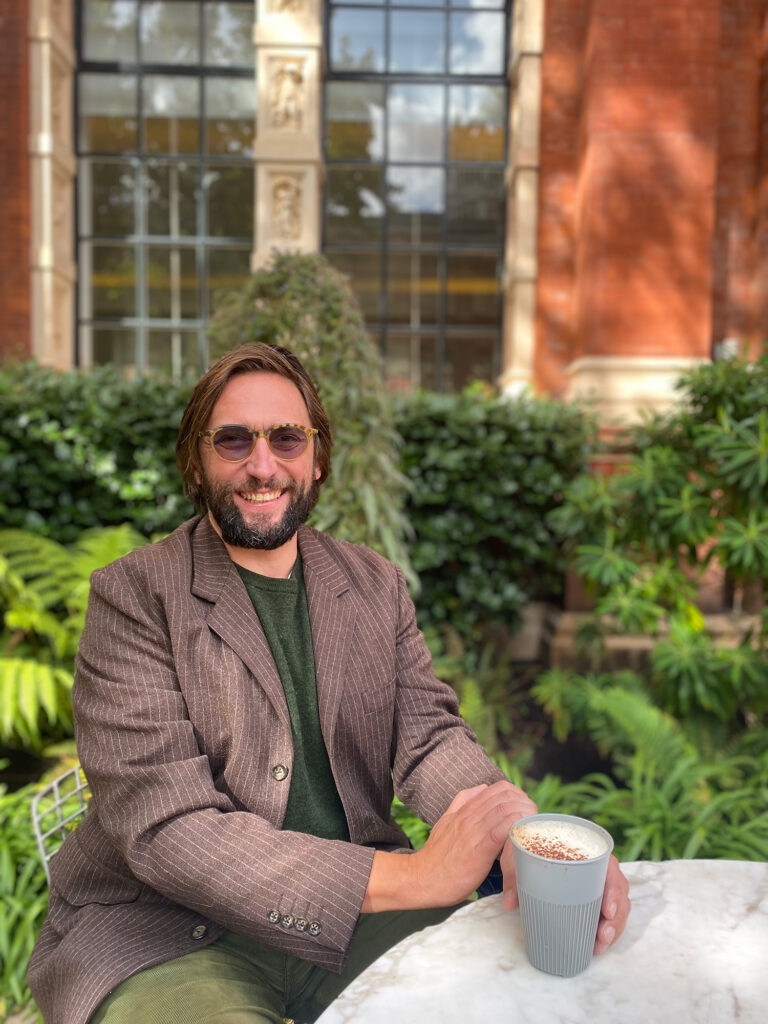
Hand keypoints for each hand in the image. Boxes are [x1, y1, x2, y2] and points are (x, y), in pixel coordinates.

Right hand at [411, 780, 536, 907]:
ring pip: (509, 810)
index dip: (518, 797)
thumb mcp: (446, 822)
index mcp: (465, 808)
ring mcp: (474, 829)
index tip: (525, 814)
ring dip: (526, 820)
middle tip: (534, 826)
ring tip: (534, 836)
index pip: (499, 789)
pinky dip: (519, 835)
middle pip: (508, 797)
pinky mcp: (479, 848)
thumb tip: (480, 788)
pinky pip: (505, 831)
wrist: (420, 879)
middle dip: (527, 808)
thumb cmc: (436, 857)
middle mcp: (470, 814)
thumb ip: (462, 803)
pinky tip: (525, 845)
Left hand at [500, 844, 629, 952]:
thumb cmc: (530, 847)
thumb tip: (509, 903)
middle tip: (602, 937)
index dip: (614, 890)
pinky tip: (598, 944)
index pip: (610, 868)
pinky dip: (607, 930)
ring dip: (613, 928)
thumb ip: (515, 876)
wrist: (529, 846)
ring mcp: (598, 883)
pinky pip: (609, 914)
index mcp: (585, 850)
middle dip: (615, 917)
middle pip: (618, 891)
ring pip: (617, 906)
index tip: (607, 910)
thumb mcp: (520, 856)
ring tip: (599, 945)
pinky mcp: (594, 897)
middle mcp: (597, 866)